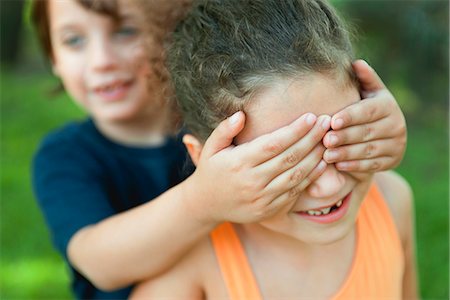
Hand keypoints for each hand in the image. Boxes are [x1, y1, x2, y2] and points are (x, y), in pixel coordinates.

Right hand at [184, 112, 330, 223]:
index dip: (295, 130)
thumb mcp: (210, 148)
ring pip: (296, 175)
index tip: (311, 116)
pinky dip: (311, 177)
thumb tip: (242, 115)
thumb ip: (224, 130)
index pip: (274, 144)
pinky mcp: (270, 210)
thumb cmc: (211, 170)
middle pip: (290, 157)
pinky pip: (295, 192)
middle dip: (312, 138)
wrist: (207, 205)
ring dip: (316, 157)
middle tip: (327, 122)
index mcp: (239, 163)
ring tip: (329, 140)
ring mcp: (262, 198)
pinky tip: (322, 163)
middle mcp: (252, 181)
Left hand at [322, 59, 406, 171]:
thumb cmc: (366, 107)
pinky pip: (372, 165)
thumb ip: (363, 79)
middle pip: (366, 132)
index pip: (368, 111)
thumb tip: (356, 62)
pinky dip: (355, 166)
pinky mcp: (392, 161)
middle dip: (344, 136)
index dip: (350, 116)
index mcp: (388, 105)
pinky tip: (338, 165)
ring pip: (368, 150)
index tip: (333, 121)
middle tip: (325, 140)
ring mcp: (396, 145)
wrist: (384, 133)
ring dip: (346, 153)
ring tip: (327, 155)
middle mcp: (396, 125)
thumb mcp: (367, 92)